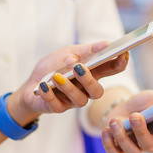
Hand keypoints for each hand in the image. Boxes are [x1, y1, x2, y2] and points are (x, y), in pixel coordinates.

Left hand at [7, 42, 129, 124]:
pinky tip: (43, 86)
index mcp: (92, 73)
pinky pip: (57, 105)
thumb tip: (106, 43)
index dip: (120, 63)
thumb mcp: (68, 52)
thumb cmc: (53, 67)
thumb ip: (86, 50)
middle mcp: (86, 89)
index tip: (123, 54)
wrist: (30, 84)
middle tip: (78, 67)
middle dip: (89, 80)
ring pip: (79, 100)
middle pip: (97, 91)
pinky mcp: (57, 108)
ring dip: (68, 87)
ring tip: (57, 76)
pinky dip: (49, 95)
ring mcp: (72, 101)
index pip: (111, 70)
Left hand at [101, 91, 152, 152]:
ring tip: (115, 121)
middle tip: (136, 115)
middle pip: (149, 144)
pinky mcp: (119, 150)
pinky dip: (109, 143)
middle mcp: (152, 143)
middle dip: (141, 131)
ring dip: (122, 137)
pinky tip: (106, 129)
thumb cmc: (143, 104)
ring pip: (132, 152)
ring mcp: (136, 148)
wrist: (122, 108)